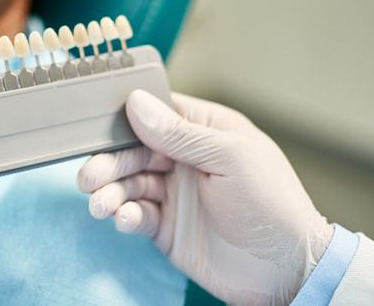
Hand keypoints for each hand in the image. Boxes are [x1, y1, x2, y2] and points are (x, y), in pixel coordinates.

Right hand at [77, 90, 332, 304]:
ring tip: (99, 204)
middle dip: (109, 162)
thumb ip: (180, 133)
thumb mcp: (230, 158)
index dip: (126, 117)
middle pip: (134, 150)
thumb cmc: (271, 203)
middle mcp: (184, 158)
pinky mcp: (164, 226)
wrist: (284, 270)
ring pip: (129, 183)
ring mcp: (173, 193)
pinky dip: (124, 215)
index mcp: (204, 131)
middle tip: (88, 176)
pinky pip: (135, 214)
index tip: (97, 125)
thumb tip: (136, 103)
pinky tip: (123, 218)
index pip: (156, 113)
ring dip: (110, 191)